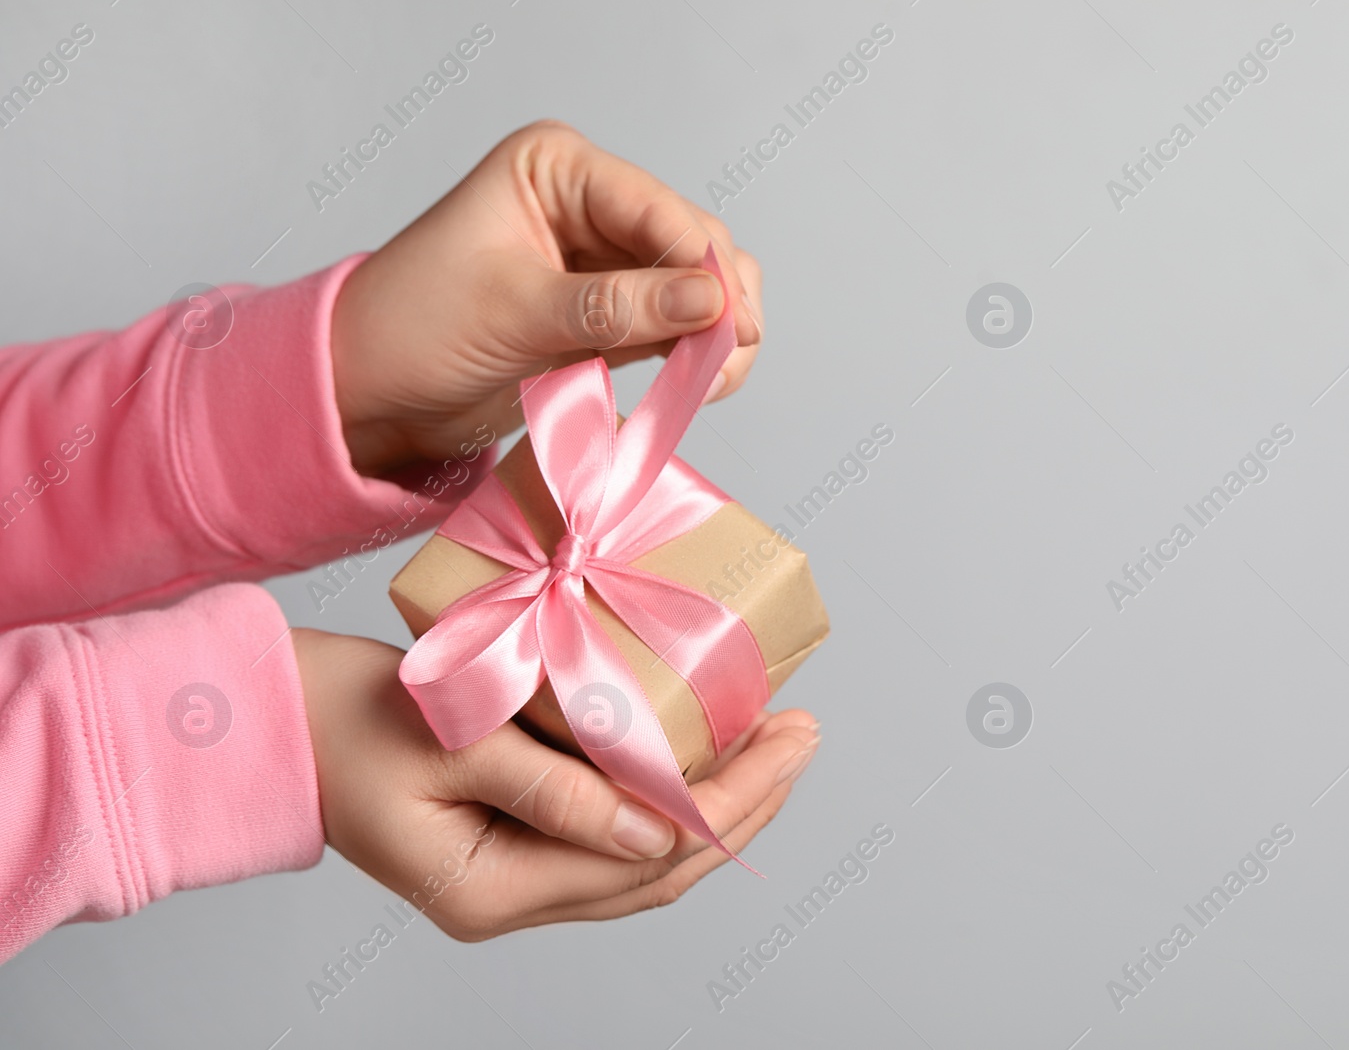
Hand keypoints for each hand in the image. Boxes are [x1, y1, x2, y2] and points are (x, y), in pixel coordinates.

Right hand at [292, 629, 817, 938]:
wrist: (272, 723)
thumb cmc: (346, 722)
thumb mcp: (454, 745)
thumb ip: (558, 792)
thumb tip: (662, 829)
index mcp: (491, 891)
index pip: (646, 859)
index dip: (728, 803)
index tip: (788, 742)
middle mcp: (509, 899)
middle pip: (657, 869)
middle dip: (742, 804)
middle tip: (803, 736)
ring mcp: (509, 877)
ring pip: (638, 855)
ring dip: (710, 802)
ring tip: (772, 743)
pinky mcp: (507, 839)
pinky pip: (607, 832)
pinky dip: (661, 795)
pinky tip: (696, 755)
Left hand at [329, 121, 765, 476]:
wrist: (370, 390)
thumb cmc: (411, 329)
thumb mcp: (513, 314)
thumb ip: (614, 308)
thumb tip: (709, 304)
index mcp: (557, 168)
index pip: (656, 208)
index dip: (701, 265)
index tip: (727, 325)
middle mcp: (589, 204)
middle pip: (691, 241)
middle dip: (718, 299)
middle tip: (725, 362)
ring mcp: (604, 259)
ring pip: (697, 284)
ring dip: (716, 329)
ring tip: (713, 380)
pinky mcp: (611, 312)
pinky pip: (677, 324)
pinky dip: (696, 351)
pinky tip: (697, 382)